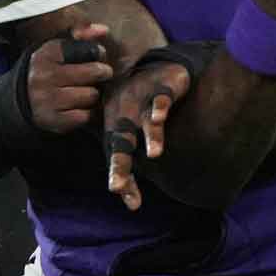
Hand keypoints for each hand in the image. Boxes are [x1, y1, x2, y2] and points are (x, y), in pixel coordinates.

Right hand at [26, 24, 113, 134]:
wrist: (23, 99)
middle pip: (93, 72)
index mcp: (47, 54)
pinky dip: (86, 112)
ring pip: (91, 95)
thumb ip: (82, 36)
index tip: (97, 56)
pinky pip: (85, 115)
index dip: (97, 53)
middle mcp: (45, 76)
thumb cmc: (49, 70)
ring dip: (93, 94)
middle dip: (101, 73)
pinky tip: (78, 106)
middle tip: (101, 74)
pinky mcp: (54, 120)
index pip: (88, 50)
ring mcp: (48, 100)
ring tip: (85, 91)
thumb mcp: (59, 49)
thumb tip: (103, 29)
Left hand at [103, 60, 192, 210]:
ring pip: (144, 120)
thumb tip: (132, 207)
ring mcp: (142, 100)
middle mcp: (125, 115)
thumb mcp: (131, 136)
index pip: (114, 156)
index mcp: (115, 128)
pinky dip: (160, 106)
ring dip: (150, 135)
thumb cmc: (137, 109)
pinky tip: (159, 116)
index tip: (119, 195)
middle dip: (119, 163)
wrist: (152, 68)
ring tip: (154, 154)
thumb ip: (130, 169)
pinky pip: (161, 98)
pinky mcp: (161, 86)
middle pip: (121, 141)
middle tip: (116, 186)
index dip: (118, 175)